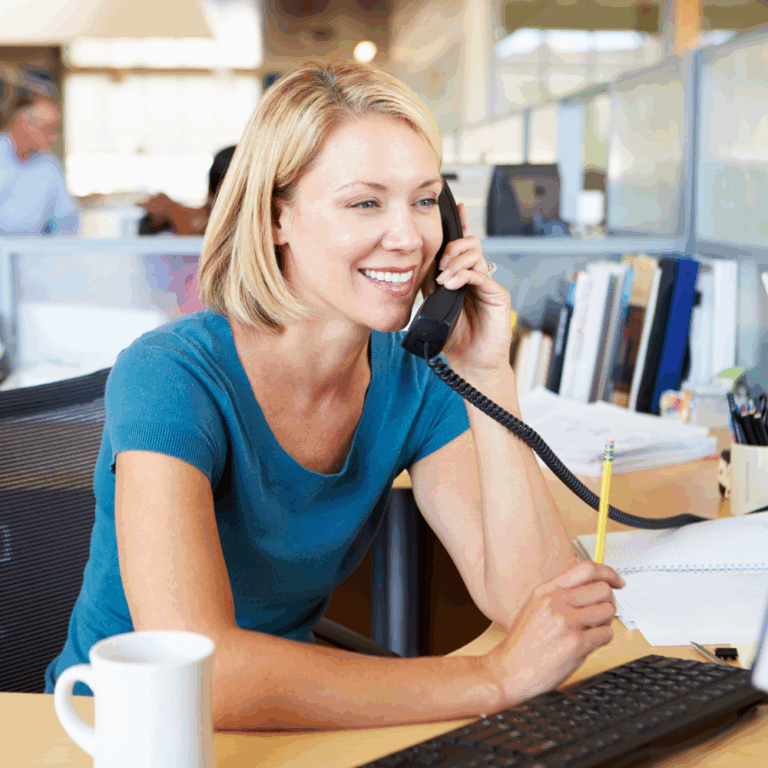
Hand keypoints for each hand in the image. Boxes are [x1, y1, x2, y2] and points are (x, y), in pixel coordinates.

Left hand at [433, 203, 511, 377]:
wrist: (472, 365)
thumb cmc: (455, 342)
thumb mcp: (433, 311)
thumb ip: (427, 290)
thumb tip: (411, 274)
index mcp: (461, 278)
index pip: (458, 247)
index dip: (457, 226)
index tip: (452, 209)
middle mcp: (475, 278)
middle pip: (468, 244)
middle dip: (451, 246)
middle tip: (439, 263)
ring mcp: (487, 285)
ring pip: (475, 254)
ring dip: (456, 260)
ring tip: (443, 278)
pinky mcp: (498, 295)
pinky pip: (481, 274)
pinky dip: (464, 275)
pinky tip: (451, 284)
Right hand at [480, 561, 623, 707]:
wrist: (509, 670)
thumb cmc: (522, 643)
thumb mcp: (535, 606)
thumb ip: (560, 594)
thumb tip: (591, 588)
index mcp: (546, 590)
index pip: (586, 568)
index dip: (608, 573)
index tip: (617, 580)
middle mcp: (556, 602)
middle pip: (602, 589)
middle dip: (608, 601)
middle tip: (603, 611)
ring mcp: (567, 622)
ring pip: (608, 610)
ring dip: (606, 620)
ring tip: (593, 629)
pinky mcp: (576, 644)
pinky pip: (607, 634)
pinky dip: (603, 639)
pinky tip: (589, 643)